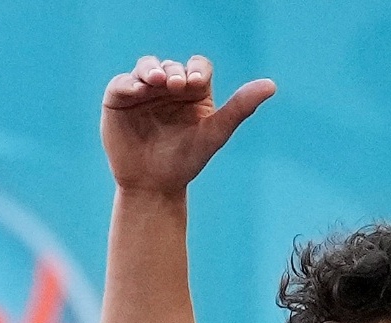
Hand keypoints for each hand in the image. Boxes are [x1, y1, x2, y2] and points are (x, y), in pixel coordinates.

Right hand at [99, 53, 274, 194]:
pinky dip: (128, 83)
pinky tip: (136, 90)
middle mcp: (167, 87)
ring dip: (151, 70)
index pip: (197, 67)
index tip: (195, 84)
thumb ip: (240, 108)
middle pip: (171, 66)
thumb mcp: (214, 135)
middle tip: (174, 85)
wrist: (153, 188)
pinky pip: (121, 84)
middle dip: (173, 72)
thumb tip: (272, 85)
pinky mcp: (118, 101)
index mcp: (192, 91)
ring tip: (155, 81)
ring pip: (146, 67)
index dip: (196, 70)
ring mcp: (142, 93)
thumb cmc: (185, 163)